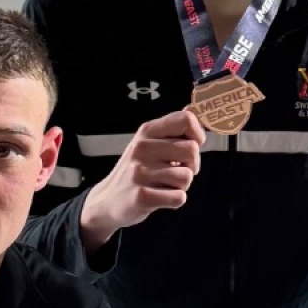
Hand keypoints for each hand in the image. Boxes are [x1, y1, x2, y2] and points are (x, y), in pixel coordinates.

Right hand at [79, 109, 206, 240]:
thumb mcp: (150, 143)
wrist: (109, 200)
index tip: (194, 144)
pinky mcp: (142, 196)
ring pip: (187, 176)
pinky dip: (174, 200)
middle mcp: (142, 148)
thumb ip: (172, 128)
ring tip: (164, 184)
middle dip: (192, 164)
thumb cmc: (138, 169)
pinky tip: (160, 197)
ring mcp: (140, 172)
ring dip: (182, 185)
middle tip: (177, 170)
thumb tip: (192, 107)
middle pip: (192, 149)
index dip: (198, 134)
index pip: (186, 119)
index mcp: (147, 131)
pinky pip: (179, 198)